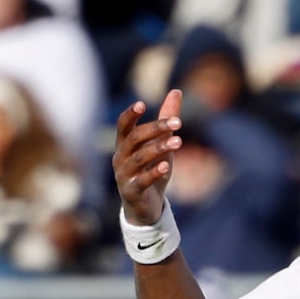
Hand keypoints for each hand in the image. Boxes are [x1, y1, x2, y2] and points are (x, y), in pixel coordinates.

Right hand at [113, 89, 183, 225]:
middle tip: (178, 122)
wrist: (146, 207)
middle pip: (134, 139)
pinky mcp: (131, 191)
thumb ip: (166, 119)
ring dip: (158, 148)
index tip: (142, 104)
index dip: (130, 115)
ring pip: (139, 158)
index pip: (123, 126)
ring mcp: (124, 175)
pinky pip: (141, 180)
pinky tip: (166, 166)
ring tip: (178, 142)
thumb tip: (176, 91)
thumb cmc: (152, 169)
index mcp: (125, 144)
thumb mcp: (162, 144)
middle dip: (155, 129)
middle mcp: (120, 158)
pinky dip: (153, 172)